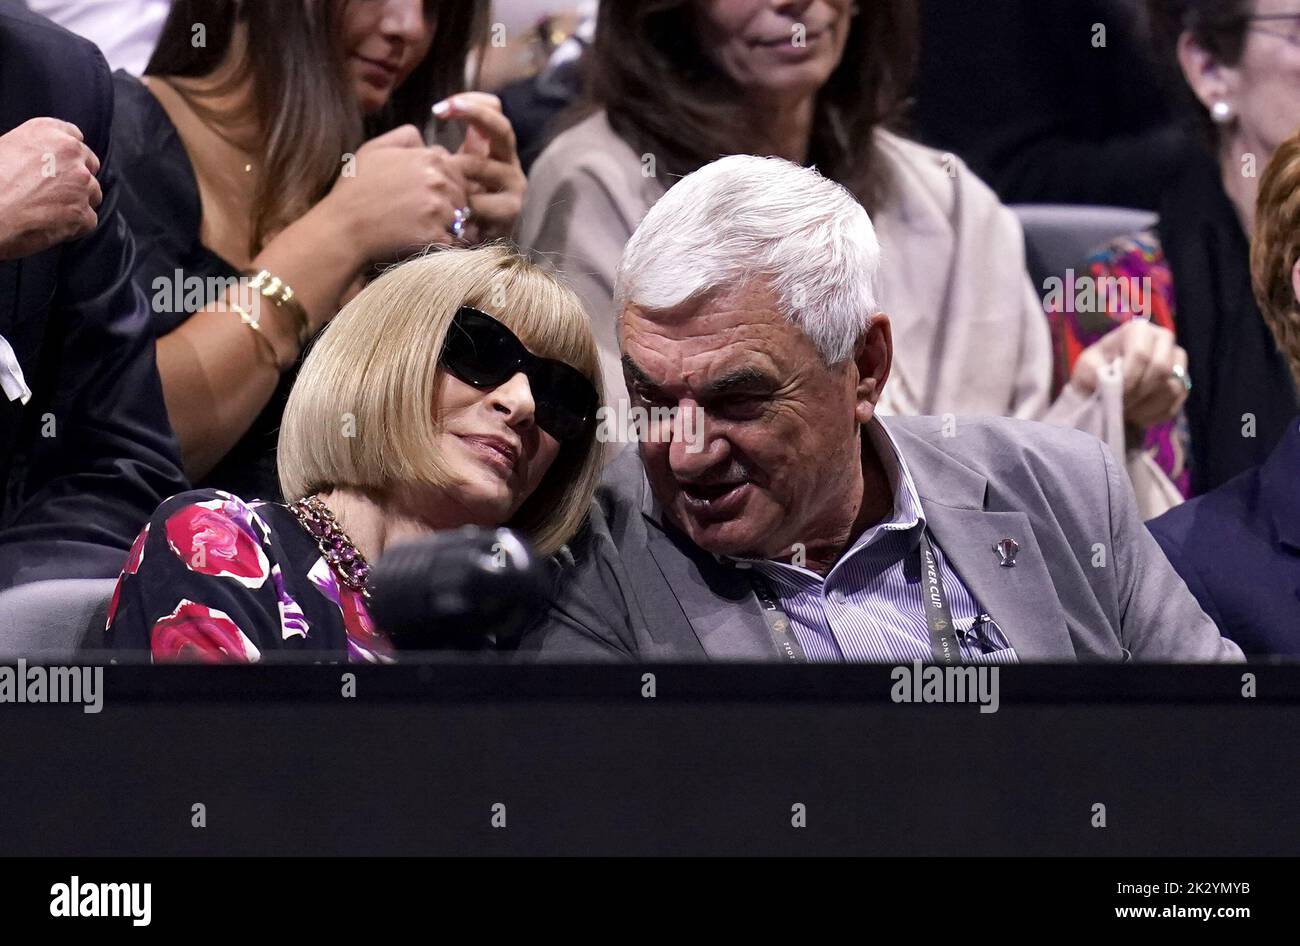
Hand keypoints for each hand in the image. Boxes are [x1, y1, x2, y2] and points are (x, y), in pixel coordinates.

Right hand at [0, 118, 101, 259]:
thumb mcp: (6, 147)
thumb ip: (34, 149)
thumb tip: (42, 160)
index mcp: (48, 132)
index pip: (74, 136)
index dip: (69, 154)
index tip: (62, 164)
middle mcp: (70, 153)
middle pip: (89, 165)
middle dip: (77, 177)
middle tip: (56, 190)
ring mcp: (81, 183)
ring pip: (92, 193)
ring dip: (78, 201)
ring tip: (49, 209)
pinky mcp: (83, 212)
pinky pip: (89, 219)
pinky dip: (75, 225)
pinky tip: (52, 224)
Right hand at [321, 124, 470, 264]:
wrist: (343, 227)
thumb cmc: (355, 189)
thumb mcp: (374, 149)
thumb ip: (405, 138)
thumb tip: (425, 141)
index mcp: (429, 157)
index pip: (458, 170)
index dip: (448, 183)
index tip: (432, 195)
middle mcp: (439, 180)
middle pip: (463, 193)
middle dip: (452, 204)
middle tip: (430, 216)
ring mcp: (439, 209)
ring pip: (463, 218)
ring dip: (452, 225)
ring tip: (429, 230)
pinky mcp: (436, 236)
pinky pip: (455, 241)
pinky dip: (446, 244)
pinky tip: (428, 243)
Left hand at [434, 93, 525, 242]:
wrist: (456, 252)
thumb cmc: (444, 209)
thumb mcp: (440, 175)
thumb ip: (436, 150)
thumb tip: (431, 123)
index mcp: (493, 150)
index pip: (494, 109)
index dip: (471, 102)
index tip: (439, 108)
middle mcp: (508, 164)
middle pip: (501, 128)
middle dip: (473, 114)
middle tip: (440, 111)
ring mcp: (513, 189)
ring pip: (485, 165)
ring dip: (456, 171)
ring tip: (435, 182)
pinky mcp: (510, 215)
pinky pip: (483, 202)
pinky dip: (461, 206)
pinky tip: (447, 212)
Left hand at [1070, 319, 1189, 429]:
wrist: (1106, 388)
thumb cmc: (1095, 372)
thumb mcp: (1086, 369)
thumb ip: (1094, 373)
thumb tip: (1112, 383)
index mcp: (1138, 330)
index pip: (1141, 354)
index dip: (1128, 379)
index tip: (1114, 395)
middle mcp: (1163, 339)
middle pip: (1161, 369)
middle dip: (1138, 393)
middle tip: (1121, 405)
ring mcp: (1177, 360)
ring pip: (1171, 388)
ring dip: (1145, 407)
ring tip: (1125, 411)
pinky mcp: (1183, 381)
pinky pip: (1176, 403)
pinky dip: (1154, 414)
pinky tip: (1136, 415)